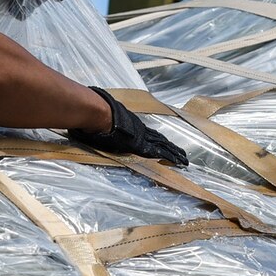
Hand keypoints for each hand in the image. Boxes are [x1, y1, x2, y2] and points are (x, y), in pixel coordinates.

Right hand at [69, 87, 189, 165]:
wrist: (99, 114)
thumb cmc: (96, 117)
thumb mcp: (100, 120)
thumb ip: (100, 125)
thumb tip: (90, 125)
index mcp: (131, 125)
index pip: (147, 133)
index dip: (156, 138)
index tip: (163, 142)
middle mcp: (139, 129)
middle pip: (159, 139)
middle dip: (170, 146)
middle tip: (182, 153)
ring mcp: (142, 137)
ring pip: (164, 145)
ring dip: (175, 152)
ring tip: (185, 159)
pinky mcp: (142, 145)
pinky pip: (160, 152)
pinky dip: (170, 157)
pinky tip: (178, 161)